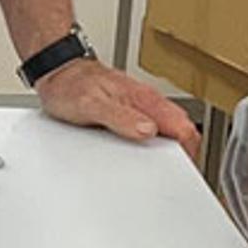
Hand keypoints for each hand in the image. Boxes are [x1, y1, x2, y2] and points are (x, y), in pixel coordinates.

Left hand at [34, 56, 203, 154]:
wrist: (59, 72)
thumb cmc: (71, 85)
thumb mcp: (92, 105)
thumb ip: (121, 117)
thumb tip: (147, 130)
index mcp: (145, 99)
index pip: (183, 127)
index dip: (188, 152)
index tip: (183, 170)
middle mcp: (147, 103)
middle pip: (181, 131)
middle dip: (184, 154)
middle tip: (174, 175)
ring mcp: (141, 108)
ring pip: (168, 130)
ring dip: (169, 150)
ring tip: (162, 170)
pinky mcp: (131, 113)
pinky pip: (152, 130)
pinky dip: (154, 146)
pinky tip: (144, 156)